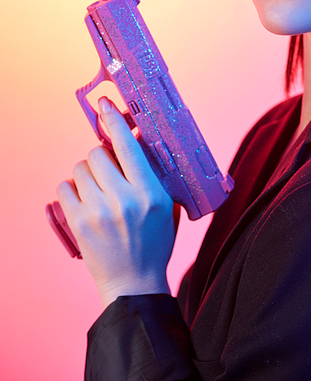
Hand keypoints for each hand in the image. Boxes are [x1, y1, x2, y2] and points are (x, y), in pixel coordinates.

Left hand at [57, 98, 175, 308]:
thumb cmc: (154, 243)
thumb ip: (156, 174)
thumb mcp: (166, 205)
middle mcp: (124, 199)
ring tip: (96, 188)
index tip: (105, 104)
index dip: (114, 120)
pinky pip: (64, 187)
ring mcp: (99, 212)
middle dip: (101, 156)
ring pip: (80, 168)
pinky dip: (71, 188)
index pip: (127, 145)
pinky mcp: (79, 223)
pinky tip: (83, 198)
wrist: (134, 283)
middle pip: (98, 154)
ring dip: (86, 172)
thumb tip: (139, 140)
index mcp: (150, 192)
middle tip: (107, 169)